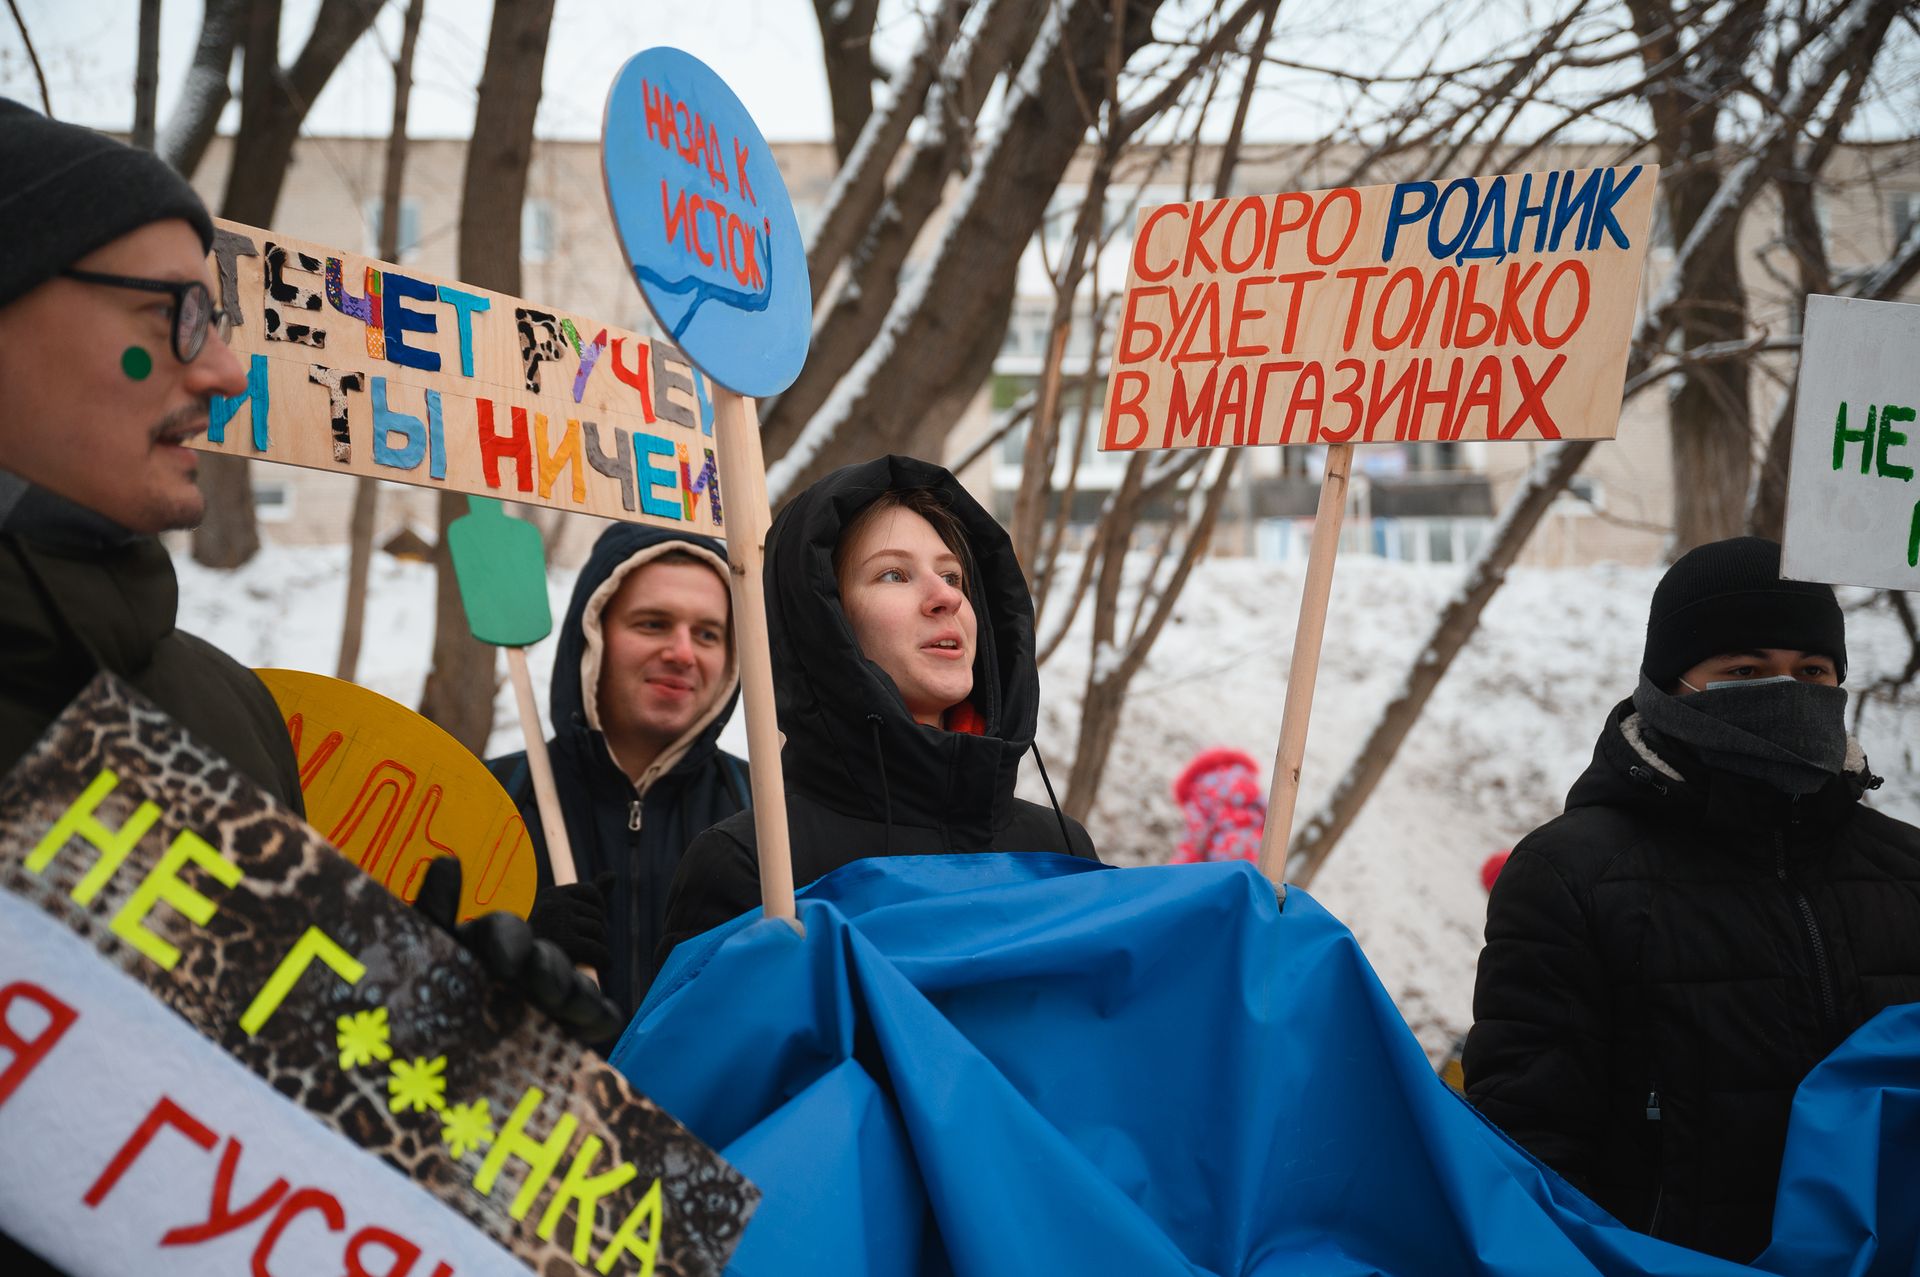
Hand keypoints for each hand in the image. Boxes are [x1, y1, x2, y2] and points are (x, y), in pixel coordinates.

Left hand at [414, 857, 623, 1043]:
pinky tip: (593, 1024)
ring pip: (574, 986)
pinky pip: (595, 1019)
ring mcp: (542, 1007)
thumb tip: (448, 860)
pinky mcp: (564, 1037)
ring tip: (563, 1009)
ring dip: (576, 991)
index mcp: (478, 954)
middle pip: (545, 958)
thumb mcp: (413, 959)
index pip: (502, 930)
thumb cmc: (406, 1019)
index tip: (505, 966)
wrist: (413, 1096)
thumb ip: (430, 913)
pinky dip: (600, 1016)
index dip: (508, 940)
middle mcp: (515, 977)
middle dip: (549, 969)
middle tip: (542, 991)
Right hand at [528, 873, 614, 971]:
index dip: (598, 909)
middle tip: (590, 944)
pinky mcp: (567, 944)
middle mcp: (555, 904)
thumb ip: (589, 893)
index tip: (593, 923)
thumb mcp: (563, 911)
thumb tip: (613, 875)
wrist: (524, 969)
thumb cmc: (545, 939)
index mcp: (552, 893)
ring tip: (591, 954)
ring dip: (600, 944)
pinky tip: (604, 965)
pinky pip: (598, 949)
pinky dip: (604, 959)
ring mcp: (560, 923)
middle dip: (598, 930)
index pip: (592, 893)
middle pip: (597, 914)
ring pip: (599, 931)